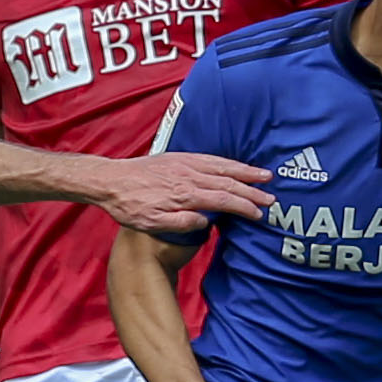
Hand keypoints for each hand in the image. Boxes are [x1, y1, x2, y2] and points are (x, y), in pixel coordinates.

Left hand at [95, 152, 270, 235]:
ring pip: (222, 167)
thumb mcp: (151, 223)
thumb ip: (181, 223)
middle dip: (252, 190)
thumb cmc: (130, 206)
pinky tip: (236, 165)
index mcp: (185, 195)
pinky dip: (227, 162)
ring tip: (264, 175)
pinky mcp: (179, 158)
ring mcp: (185, 164)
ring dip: (245, 172)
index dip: (244, 206)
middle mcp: (189, 176)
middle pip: (228, 183)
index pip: (223, 200)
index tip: (260, 213)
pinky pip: (209, 158)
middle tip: (271, 197)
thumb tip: (206, 222)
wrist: (111, 181)